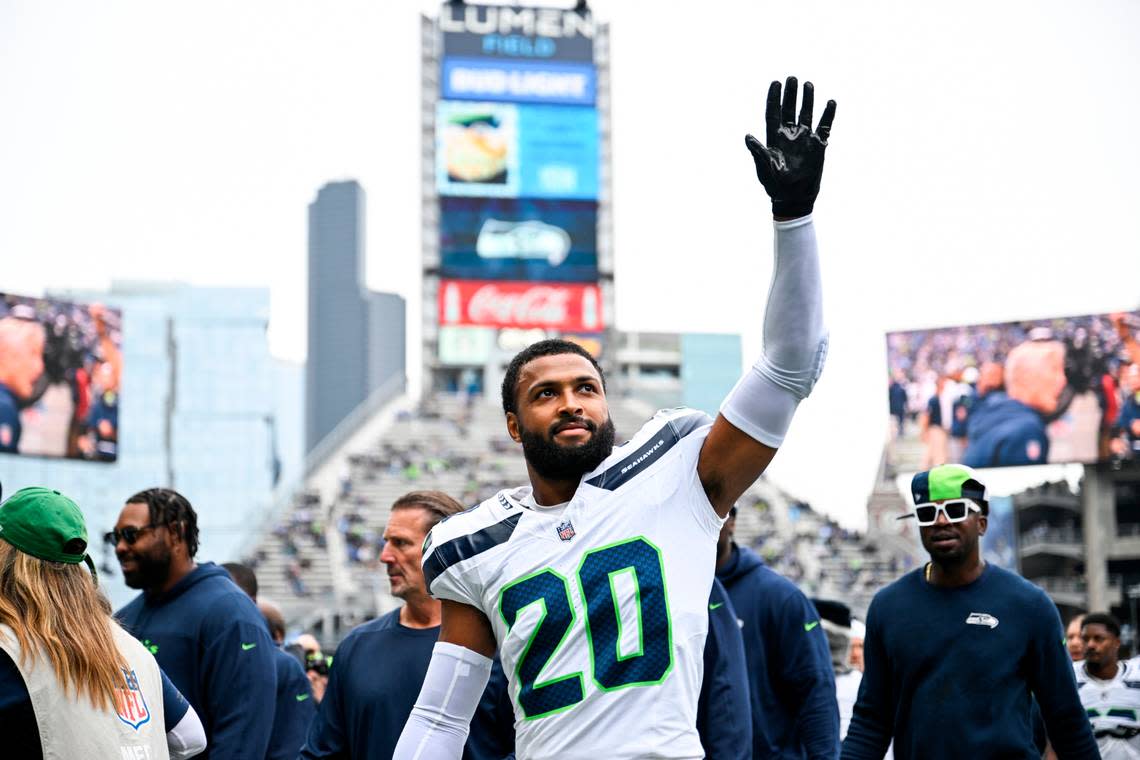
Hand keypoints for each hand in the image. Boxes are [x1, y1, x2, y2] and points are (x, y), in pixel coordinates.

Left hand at [745, 76, 835, 218]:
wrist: (794, 198)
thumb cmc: (775, 185)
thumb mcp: (765, 168)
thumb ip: (758, 152)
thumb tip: (748, 137)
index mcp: (774, 138)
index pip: (773, 113)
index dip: (774, 98)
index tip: (776, 83)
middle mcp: (789, 135)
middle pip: (789, 109)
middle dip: (790, 94)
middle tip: (792, 78)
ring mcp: (804, 139)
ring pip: (806, 114)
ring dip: (807, 100)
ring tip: (808, 84)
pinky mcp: (818, 146)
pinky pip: (825, 127)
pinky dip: (828, 115)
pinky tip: (831, 103)